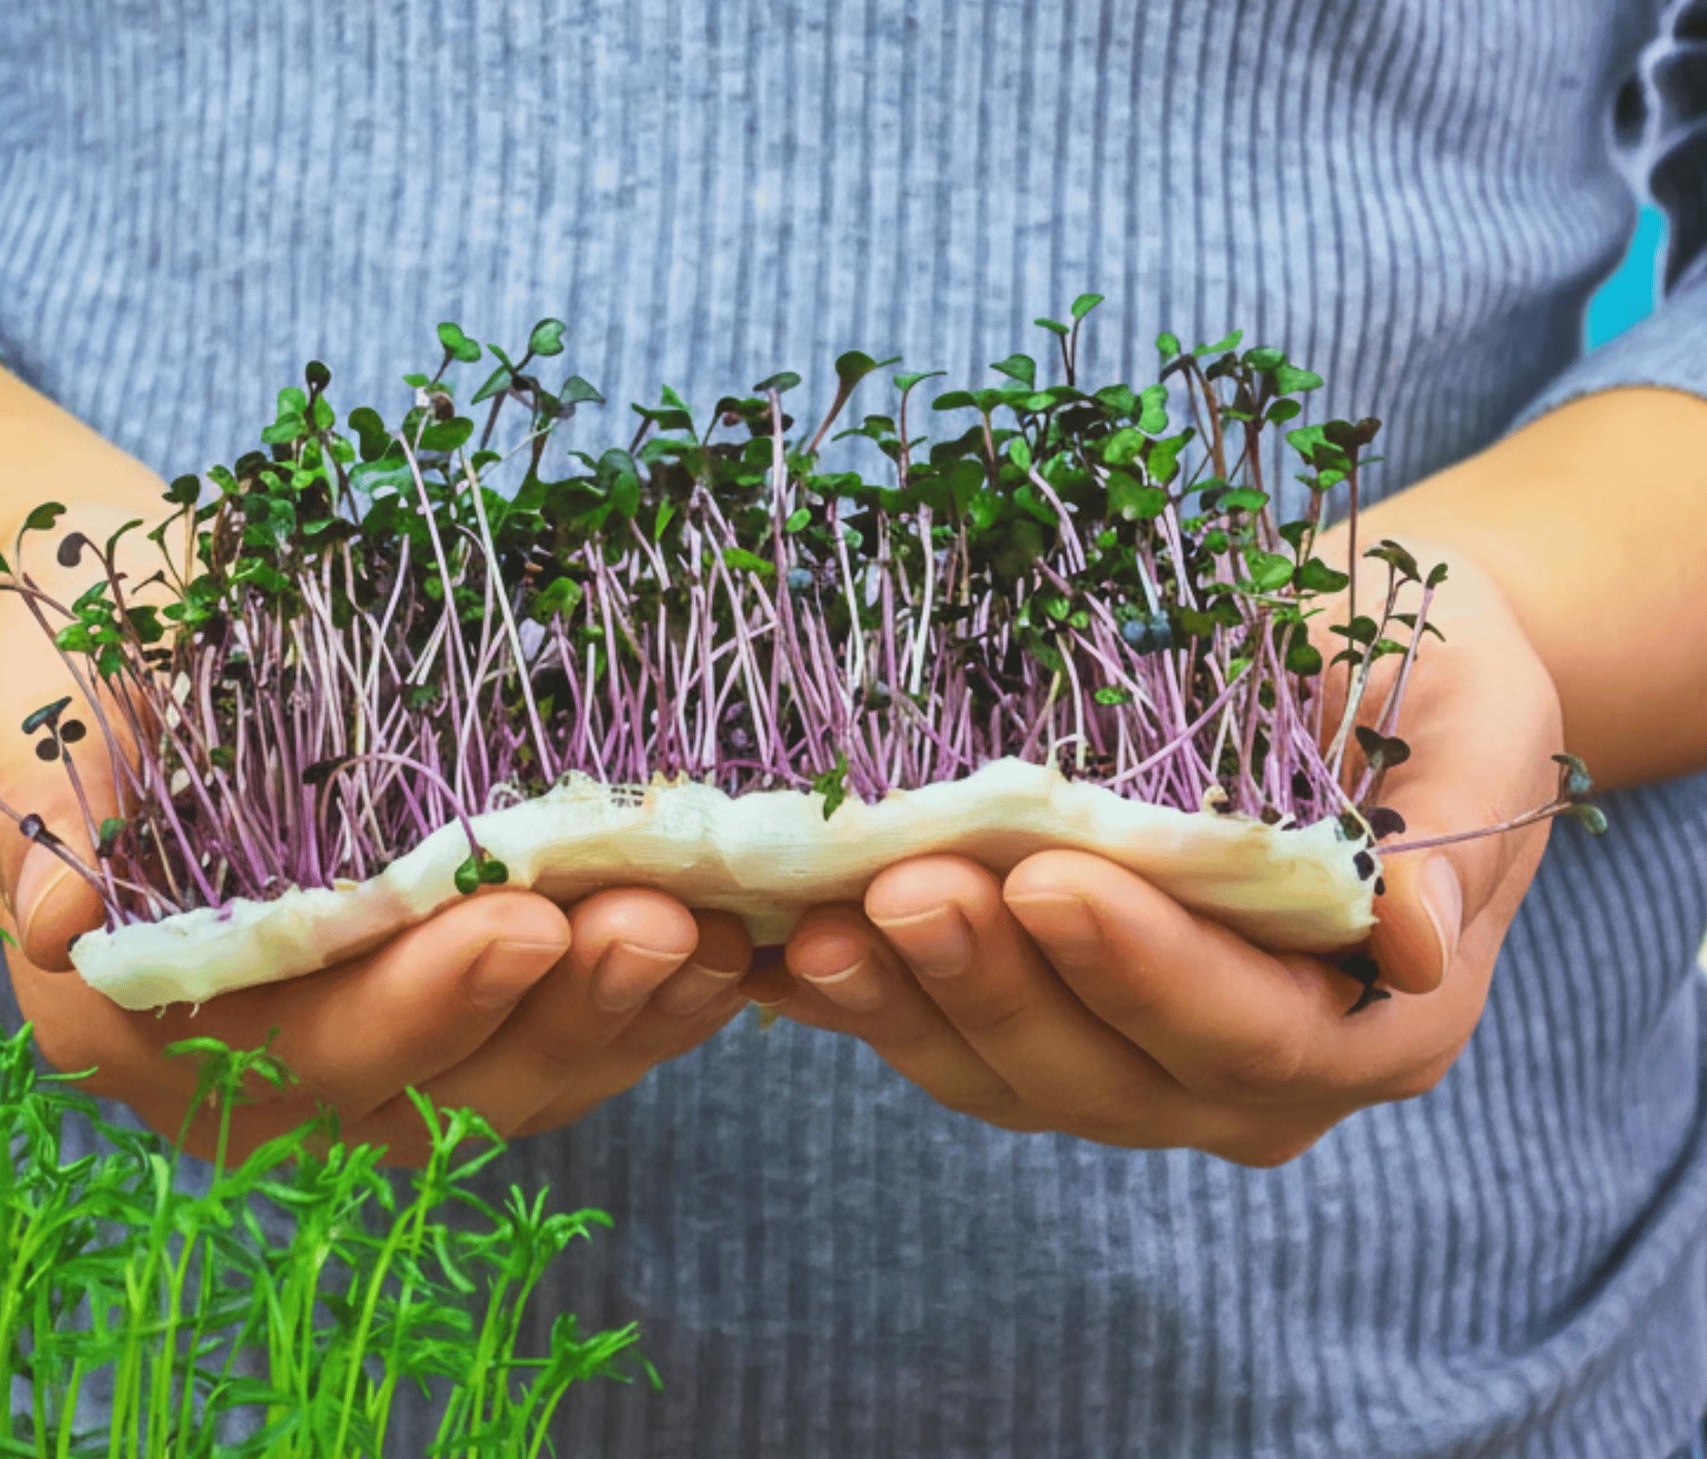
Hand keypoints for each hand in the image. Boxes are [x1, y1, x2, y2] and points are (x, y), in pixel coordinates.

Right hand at [0, 503, 751, 1163]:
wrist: (145, 639)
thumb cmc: (88, 665)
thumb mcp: (39, 711)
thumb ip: (41, 810)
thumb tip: (56, 921)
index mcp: (153, 1023)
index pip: (294, 1045)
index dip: (410, 1001)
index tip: (513, 922)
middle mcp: (269, 1075)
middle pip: (433, 1086)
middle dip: (555, 1010)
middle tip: (656, 921)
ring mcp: (377, 1057)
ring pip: (521, 1079)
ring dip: (626, 1016)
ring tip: (716, 931)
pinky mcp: (462, 1017)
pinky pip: (566, 1043)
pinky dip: (650, 1007)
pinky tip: (732, 947)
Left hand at [765, 539, 1563, 1165]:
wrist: (1358, 675)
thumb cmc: (1429, 683)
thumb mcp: (1471, 727)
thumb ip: (1447, 835)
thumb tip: (1406, 934)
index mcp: (1375, 1025)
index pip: (1253, 1026)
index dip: (1148, 968)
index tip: (1053, 880)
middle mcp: (1249, 1076)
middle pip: (1108, 1073)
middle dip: (999, 983)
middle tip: (903, 887)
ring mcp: (1139, 1065)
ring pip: (1008, 1075)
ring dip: (907, 1004)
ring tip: (817, 924)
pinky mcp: (1048, 1023)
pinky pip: (943, 1036)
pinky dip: (862, 1002)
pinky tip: (778, 951)